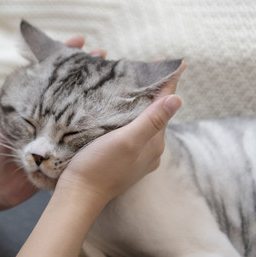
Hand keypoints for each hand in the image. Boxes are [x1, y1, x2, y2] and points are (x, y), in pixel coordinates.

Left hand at [0, 35, 97, 210]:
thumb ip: (8, 94)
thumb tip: (26, 66)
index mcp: (33, 103)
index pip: (53, 73)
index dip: (66, 55)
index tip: (82, 40)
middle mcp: (49, 116)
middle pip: (73, 89)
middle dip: (90, 72)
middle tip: (107, 57)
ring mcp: (59, 133)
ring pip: (82, 110)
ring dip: (98, 94)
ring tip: (115, 78)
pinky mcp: (65, 152)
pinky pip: (83, 135)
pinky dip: (97, 124)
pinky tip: (113, 114)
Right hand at [57, 62, 185, 205]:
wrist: (78, 194)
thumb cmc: (100, 167)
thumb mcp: (127, 141)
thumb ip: (152, 121)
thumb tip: (177, 98)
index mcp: (154, 143)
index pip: (165, 105)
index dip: (168, 83)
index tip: (175, 62)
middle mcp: (148, 148)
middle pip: (155, 112)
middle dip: (153, 90)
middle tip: (145, 67)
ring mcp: (135, 154)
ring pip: (142, 121)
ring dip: (139, 102)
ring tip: (130, 83)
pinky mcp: (120, 157)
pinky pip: (129, 130)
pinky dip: (127, 115)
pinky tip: (116, 109)